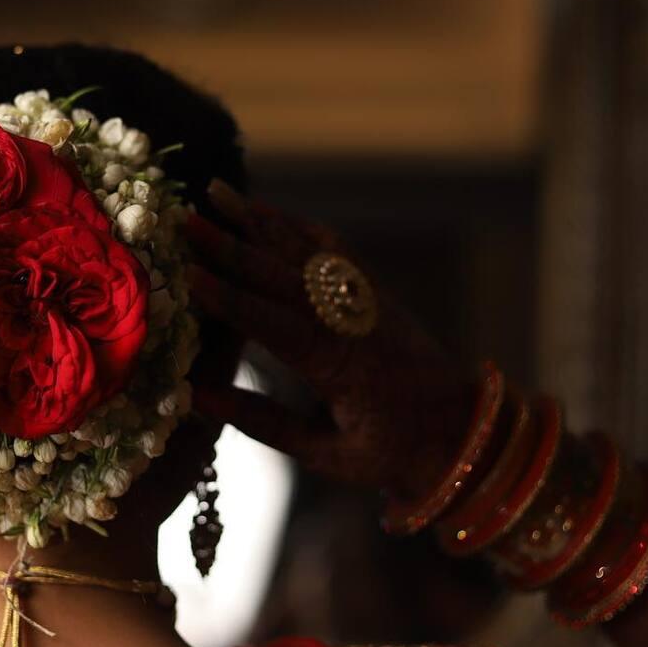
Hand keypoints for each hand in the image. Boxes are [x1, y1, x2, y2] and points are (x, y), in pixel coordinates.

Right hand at [186, 180, 473, 500]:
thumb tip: (197, 397)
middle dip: (231, 246)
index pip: (275, 324)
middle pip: (283, 275)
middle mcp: (352, 323)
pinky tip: (263, 210)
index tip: (189, 275)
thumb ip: (262, 423)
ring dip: (257, 220)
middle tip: (184, 221)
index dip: (230, 299)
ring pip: (305, 251)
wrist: (462, 429)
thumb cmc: (390, 453)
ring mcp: (366, 299)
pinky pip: (332, 247)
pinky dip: (294, 225)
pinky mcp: (374, 289)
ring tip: (213, 192)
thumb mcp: (326, 454)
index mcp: (340, 368)